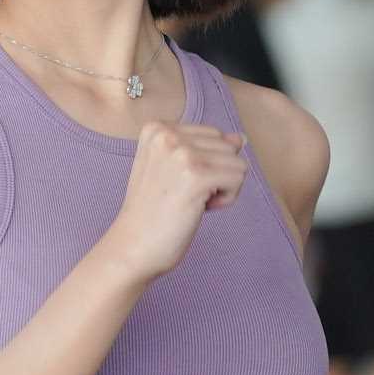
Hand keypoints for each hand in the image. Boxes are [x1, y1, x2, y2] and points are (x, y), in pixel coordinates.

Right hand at [99, 121, 249, 287]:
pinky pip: (239, 177)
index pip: (212, 134)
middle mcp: (167, 134)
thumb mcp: (172, 169)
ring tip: (192, 202)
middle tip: (184, 196)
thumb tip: (241, 138)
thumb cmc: (152, 213)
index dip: (205, 164)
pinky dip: (227, 198)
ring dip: (222, 187)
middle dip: (216, 174)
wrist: (133, 246)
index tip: (178, 184)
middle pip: (226, 145)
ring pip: (236, 161)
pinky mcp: (196, 174)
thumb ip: (203, 149)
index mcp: (157, 128)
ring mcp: (182, 153)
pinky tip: (201, 209)